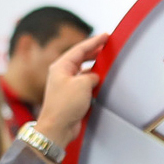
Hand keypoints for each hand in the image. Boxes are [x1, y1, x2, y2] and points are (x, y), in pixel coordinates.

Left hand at [33, 33, 106, 152]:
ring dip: (93, 66)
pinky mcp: (70, 95)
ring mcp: (66, 84)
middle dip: (93, 51)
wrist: (57, 127)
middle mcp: (62, 74)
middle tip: (106, 46)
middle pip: (80, 58)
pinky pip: (83, 82)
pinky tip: (100, 79)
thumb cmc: (65, 105)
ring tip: (105, 60)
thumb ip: (91, 76)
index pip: (80, 49)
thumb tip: (94, 77)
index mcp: (61, 66)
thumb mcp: (82, 84)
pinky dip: (92, 79)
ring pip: (82, 70)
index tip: (105, 36)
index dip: (94, 42)